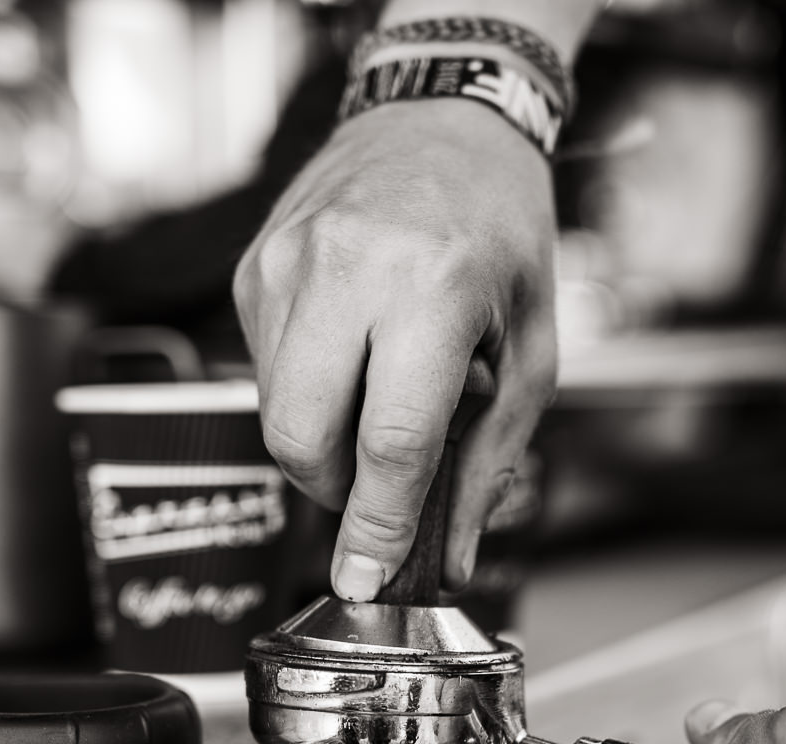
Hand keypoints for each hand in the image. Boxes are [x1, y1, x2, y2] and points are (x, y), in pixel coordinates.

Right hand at [235, 99, 556, 599]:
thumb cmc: (502, 235)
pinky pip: (263, 366)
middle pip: (299, 437)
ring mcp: (286, 264)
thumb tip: (448, 556)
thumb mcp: (531, 349)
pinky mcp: (254, 266)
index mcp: (433, 290)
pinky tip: (356, 349)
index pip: (389, 441)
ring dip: (323, 439)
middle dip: (336, 490)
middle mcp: (346, 271)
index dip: (376, 524)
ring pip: (272, 410)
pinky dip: (308, 388)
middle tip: (382, 484)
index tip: (365, 580)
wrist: (443, 120)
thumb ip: (491, 459)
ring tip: (383, 392)